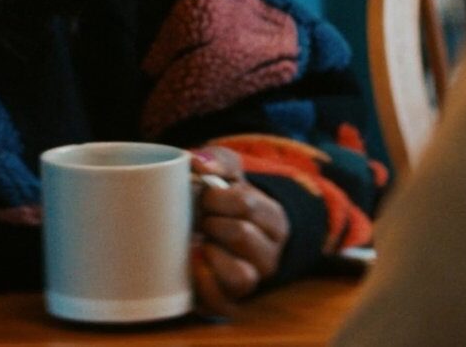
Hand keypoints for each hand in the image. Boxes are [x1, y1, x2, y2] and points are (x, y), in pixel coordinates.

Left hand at [188, 146, 287, 318]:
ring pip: (241, 276)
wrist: (219, 233)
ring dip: (211, 255)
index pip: (246, 203)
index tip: (203, 195)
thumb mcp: (227, 173)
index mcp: (273, 219)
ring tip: (197, 242)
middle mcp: (270, 254)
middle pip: (242, 235)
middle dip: (211, 223)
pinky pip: (222, 304)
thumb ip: (218, 160)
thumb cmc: (223, 202)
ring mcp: (252, 281)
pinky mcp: (229, 302)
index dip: (215, 197)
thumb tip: (199, 164)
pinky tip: (192, 264)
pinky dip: (203, 285)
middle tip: (198, 218)